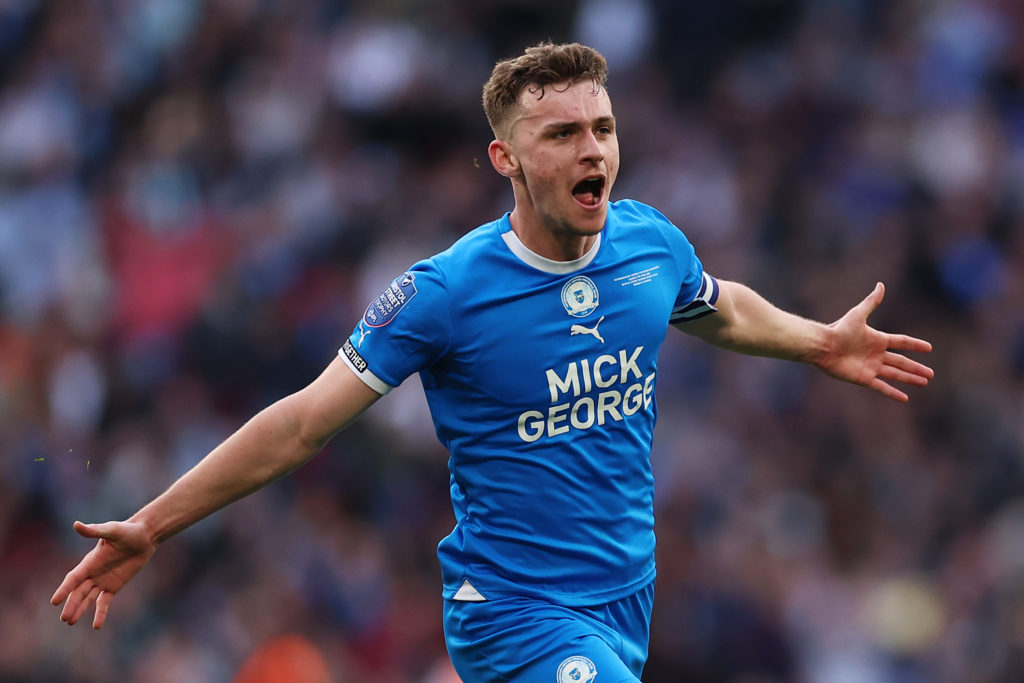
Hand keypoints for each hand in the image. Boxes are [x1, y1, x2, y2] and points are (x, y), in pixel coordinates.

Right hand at [51, 520, 156, 628]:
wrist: (144, 537)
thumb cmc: (127, 530)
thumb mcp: (111, 530)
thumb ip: (94, 530)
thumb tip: (76, 524)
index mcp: (90, 561)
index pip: (73, 578)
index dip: (64, 589)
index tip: (54, 601)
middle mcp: (93, 573)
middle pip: (78, 591)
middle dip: (71, 604)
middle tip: (64, 618)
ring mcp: (102, 580)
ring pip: (87, 598)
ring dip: (79, 610)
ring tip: (70, 622)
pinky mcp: (114, 586)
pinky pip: (104, 602)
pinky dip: (100, 613)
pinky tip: (97, 626)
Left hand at [818, 283, 933, 401]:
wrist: (823, 346)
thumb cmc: (839, 330)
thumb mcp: (858, 314)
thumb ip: (871, 302)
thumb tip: (881, 285)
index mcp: (877, 340)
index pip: (901, 342)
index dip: (914, 345)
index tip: (929, 348)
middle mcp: (876, 354)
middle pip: (902, 362)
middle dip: (916, 367)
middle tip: (931, 374)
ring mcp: (871, 367)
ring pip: (895, 374)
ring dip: (910, 379)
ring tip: (924, 382)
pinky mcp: (864, 378)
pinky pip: (882, 387)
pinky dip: (893, 393)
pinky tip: (905, 398)